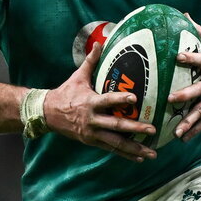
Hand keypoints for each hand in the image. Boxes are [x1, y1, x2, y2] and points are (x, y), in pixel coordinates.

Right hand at [44, 43, 156, 161]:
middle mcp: (92, 120)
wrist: (47, 114)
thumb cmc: (65, 93)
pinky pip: (111, 149)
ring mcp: (92, 133)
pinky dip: (126, 154)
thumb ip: (91, 62)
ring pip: (116, 143)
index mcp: (90, 102)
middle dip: (135, 128)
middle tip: (152, 129)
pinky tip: (139, 157)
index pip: (107, 101)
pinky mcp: (92, 142)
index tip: (134, 98)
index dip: (120, 99)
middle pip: (116, 126)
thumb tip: (100, 43)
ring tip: (152, 153)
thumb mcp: (77, 77)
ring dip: (135, 148)